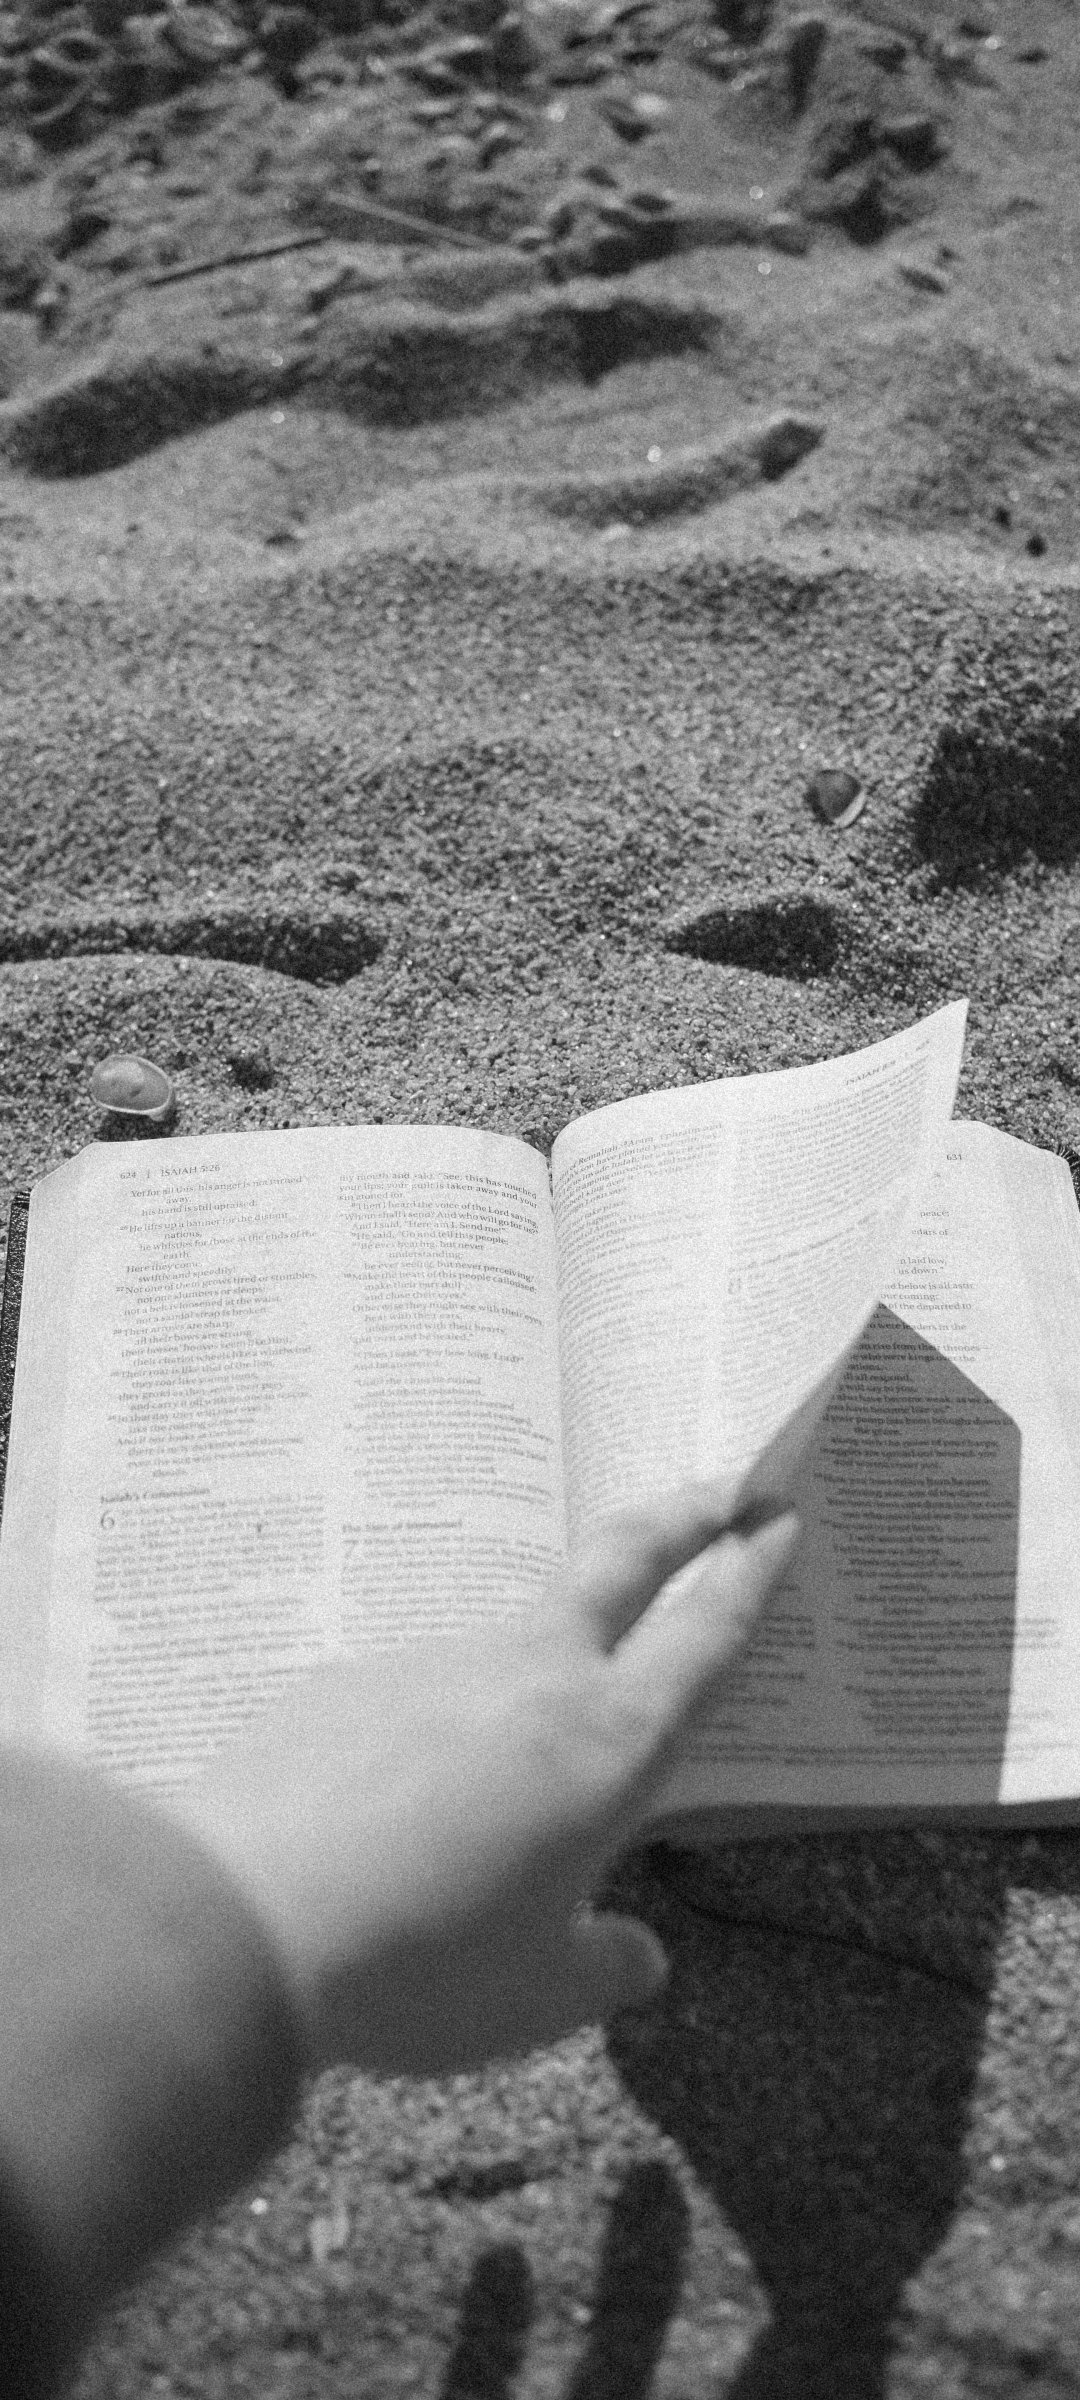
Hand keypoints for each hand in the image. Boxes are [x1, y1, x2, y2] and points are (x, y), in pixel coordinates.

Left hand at [170, 1483, 798, 2079]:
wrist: (244, 1920)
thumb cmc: (421, 1966)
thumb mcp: (537, 1998)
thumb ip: (603, 1969)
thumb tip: (638, 1957)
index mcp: (609, 1744)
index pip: (703, 1637)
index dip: (749, 1575)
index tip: (779, 1519)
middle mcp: (533, 1677)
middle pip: (622, 1561)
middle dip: (684, 1516)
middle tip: (727, 1487)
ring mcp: (436, 1665)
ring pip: (516, 1637)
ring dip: (550, 1653)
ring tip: (532, 1744)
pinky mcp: (352, 1681)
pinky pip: (424, 1694)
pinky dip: (444, 1726)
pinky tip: (408, 1800)